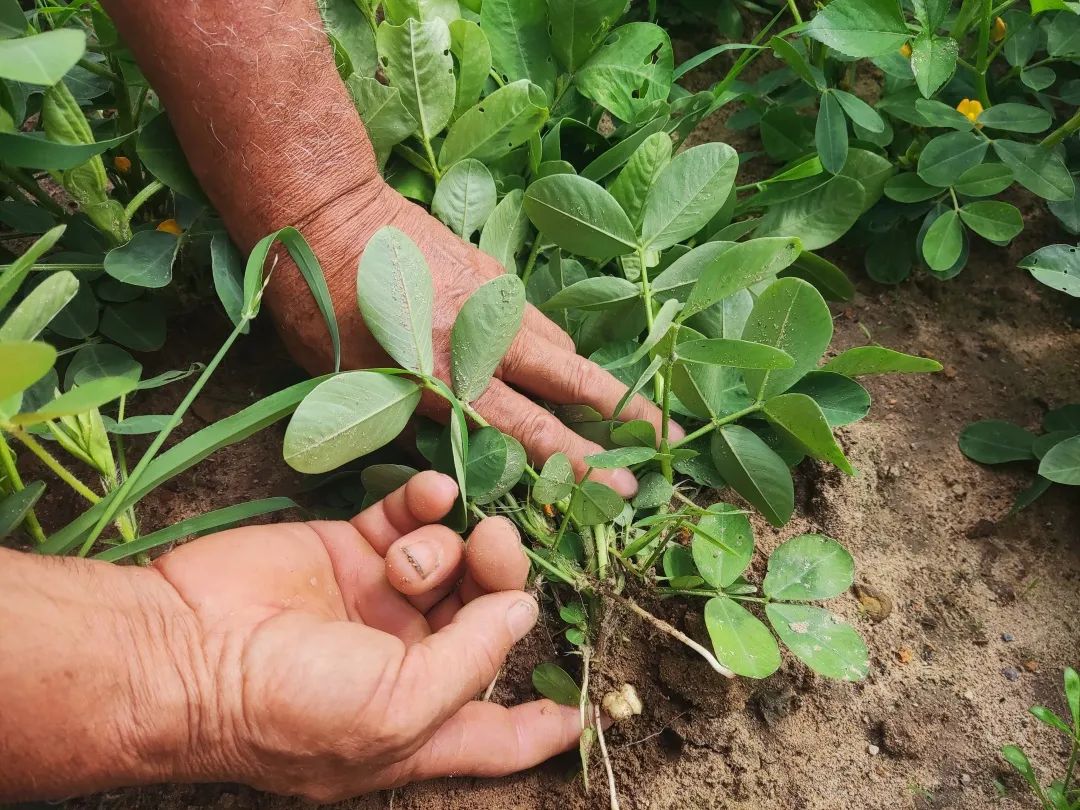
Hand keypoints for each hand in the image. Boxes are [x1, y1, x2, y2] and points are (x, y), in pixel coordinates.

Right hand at [154, 471, 581, 800]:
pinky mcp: (349, 549)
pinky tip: (430, 493)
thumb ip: (473, 659)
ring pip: (454, 561)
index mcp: (420, 724)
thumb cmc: (289, 704)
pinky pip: (410, 518)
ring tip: (416, 551)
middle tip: (499, 543)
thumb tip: (524, 613)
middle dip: (503, 581)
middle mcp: (405, 663)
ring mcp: (377, 601)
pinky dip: (427, 502)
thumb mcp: (397, 708)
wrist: (184, 644)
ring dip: (452, 545)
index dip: (544, 725)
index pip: (498, 733)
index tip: (584, 709)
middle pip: (487, 620)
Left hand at [268, 181, 682, 497]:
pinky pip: (536, 318)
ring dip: (589, 378)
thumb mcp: (354, 379)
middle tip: (666, 437)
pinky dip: (553, 345)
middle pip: (573, 379)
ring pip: (560, 344)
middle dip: (624, 412)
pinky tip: (551, 358)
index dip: (581, 463)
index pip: (532, 430)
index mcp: (450, 372)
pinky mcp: (492, 271)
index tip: (623, 486)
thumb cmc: (322, 305)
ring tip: (617, 407)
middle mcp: (487, 336)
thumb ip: (411, 415)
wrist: (326, 210)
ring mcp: (496, 298)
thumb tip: (456, 447)